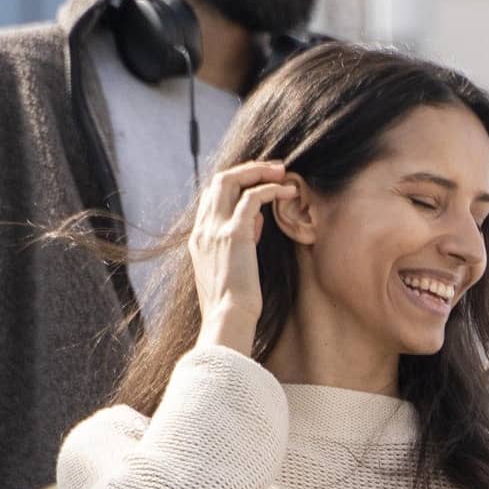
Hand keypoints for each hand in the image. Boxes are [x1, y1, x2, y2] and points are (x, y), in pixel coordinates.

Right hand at [187, 157, 293, 357]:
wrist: (228, 319)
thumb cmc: (234, 305)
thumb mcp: (232, 268)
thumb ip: (240, 241)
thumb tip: (256, 221)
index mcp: (199, 239)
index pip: (212, 197)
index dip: (236, 186)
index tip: (259, 188)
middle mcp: (203, 230)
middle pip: (218, 180)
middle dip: (247, 169)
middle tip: (273, 169)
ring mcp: (215, 229)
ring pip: (231, 180)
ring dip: (259, 171)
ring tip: (283, 172)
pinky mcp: (234, 233)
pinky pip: (253, 197)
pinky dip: (271, 188)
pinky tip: (289, 191)